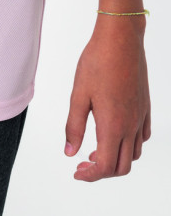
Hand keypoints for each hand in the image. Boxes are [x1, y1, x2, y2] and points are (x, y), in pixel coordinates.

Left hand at [64, 17, 150, 179]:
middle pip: (123, 166)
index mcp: (113, 126)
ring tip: (96, 149)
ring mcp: (141, 117)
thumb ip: (73, 127)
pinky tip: (114, 134)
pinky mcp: (145, 107)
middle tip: (83, 163)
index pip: (106, 167)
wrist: (121, 40)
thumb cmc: (97, 63)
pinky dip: (130, 144)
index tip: (76, 171)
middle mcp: (131, 126)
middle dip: (102, 172)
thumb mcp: (78, 96)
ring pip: (135, 153)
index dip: (90, 175)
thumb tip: (69, 152)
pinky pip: (143, 136)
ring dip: (117, 159)